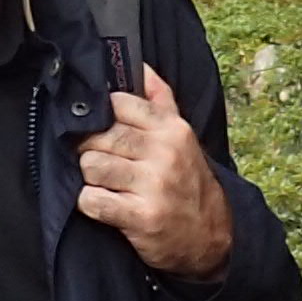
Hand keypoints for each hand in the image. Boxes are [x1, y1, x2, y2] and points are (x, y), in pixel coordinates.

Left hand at [76, 81, 231, 282]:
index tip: (101, 128)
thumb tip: (140, 65)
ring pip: (91, 166)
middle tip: (100, 160)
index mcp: (172, 129)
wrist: (211, 235)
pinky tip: (104, 204)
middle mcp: (164, 153)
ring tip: (104, 183)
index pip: (119, 103)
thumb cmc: (187, 181)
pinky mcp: (140, 216)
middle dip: (90, 149)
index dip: (102, 115)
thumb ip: (160, 99)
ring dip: (90, 178)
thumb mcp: (182, 136)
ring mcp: (153, 185)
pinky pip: (92, 200)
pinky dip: (90, 203)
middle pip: (99, 136)